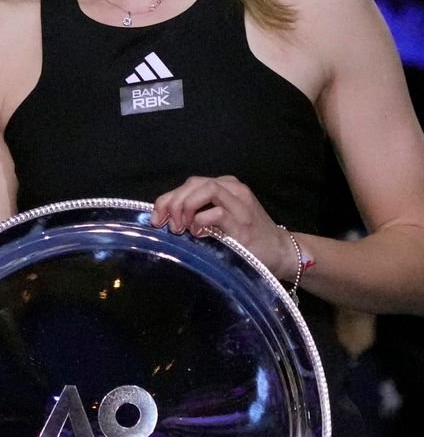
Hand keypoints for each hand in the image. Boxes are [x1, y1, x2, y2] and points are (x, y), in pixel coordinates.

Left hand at [151, 175, 295, 277]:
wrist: (279, 252)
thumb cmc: (243, 237)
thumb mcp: (218, 219)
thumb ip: (196, 212)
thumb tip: (164, 217)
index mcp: (225, 186)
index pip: (189, 184)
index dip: (167, 199)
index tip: (156, 219)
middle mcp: (233, 190)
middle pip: (193, 184)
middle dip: (173, 203)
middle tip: (168, 225)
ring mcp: (241, 205)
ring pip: (206, 189)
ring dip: (186, 207)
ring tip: (182, 228)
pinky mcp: (244, 223)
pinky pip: (217, 213)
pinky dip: (201, 222)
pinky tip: (198, 235)